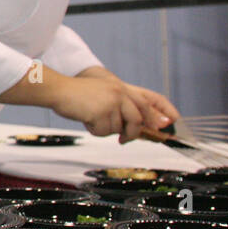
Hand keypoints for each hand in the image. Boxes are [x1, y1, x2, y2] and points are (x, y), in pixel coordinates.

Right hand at [51, 74, 175, 142]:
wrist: (58, 90)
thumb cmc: (77, 95)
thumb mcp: (103, 96)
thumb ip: (121, 106)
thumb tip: (138, 125)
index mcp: (121, 88)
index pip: (149, 100)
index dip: (160, 113)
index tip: (169, 124)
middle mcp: (120, 93)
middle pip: (138, 120)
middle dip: (132, 133)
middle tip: (123, 140)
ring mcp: (111, 102)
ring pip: (118, 128)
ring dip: (104, 129)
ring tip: (91, 118)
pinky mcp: (101, 112)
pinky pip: (104, 131)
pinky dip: (94, 130)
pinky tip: (86, 119)